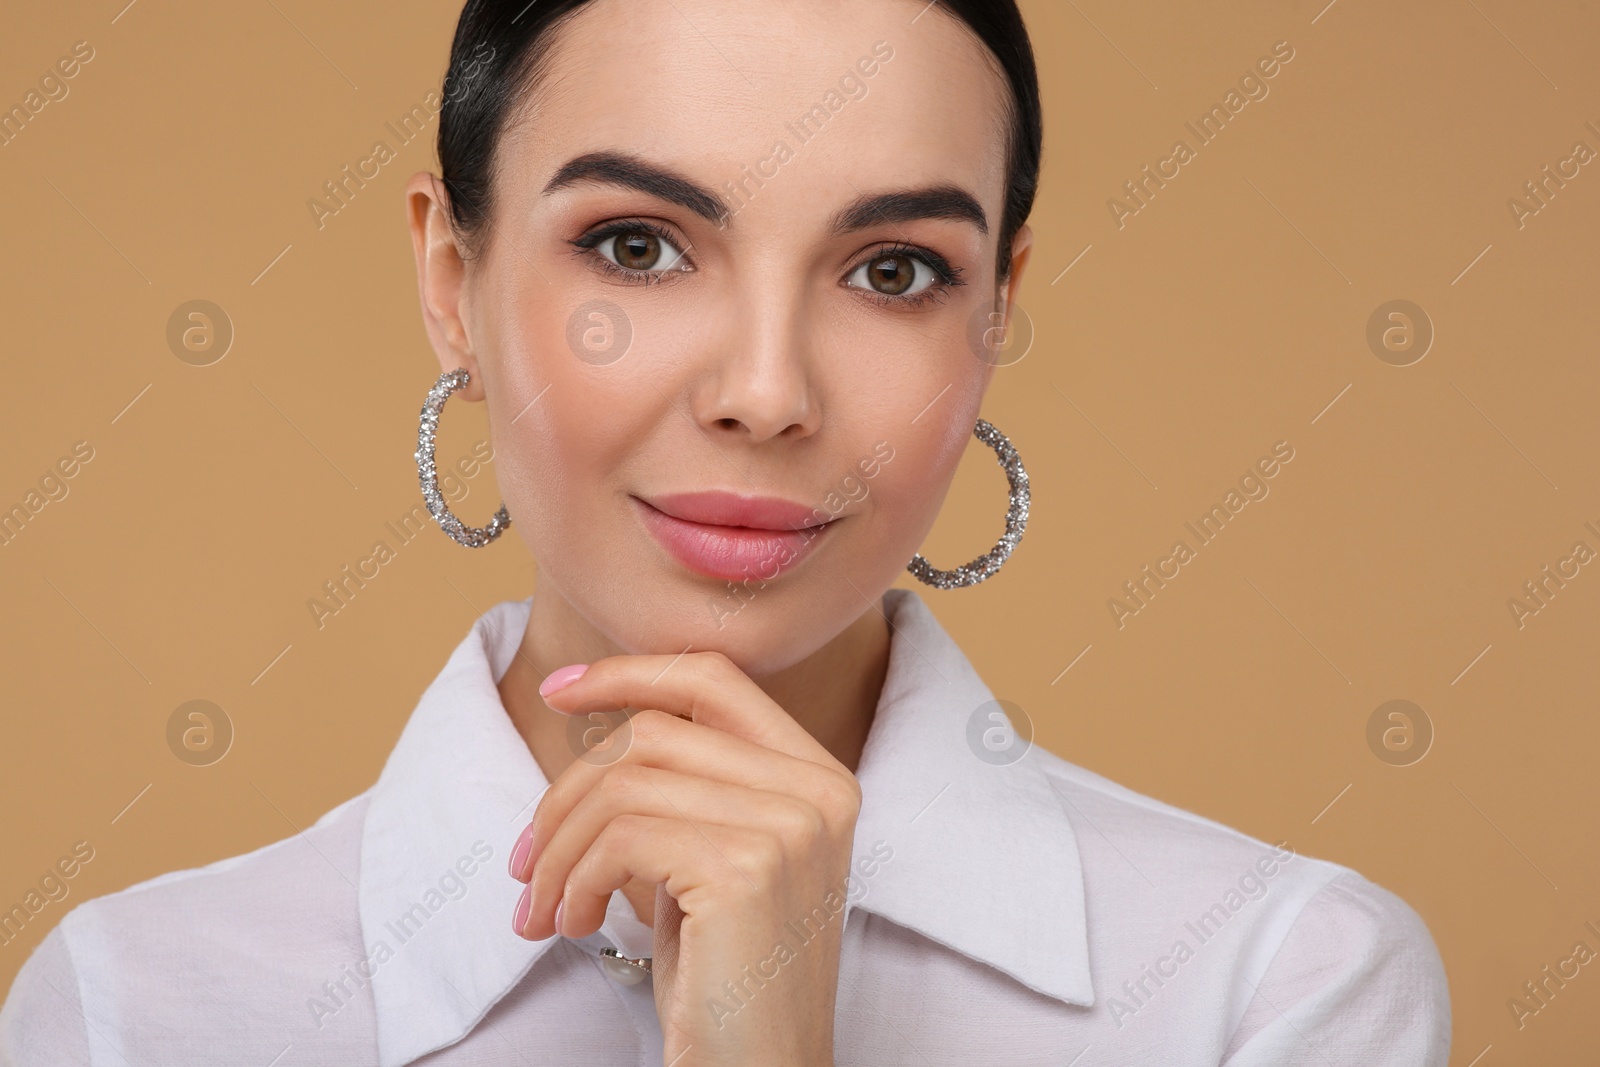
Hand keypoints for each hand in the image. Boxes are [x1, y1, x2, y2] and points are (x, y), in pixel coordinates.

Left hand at [509, 651, 861, 1066]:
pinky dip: (573, 879)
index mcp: (819, 777)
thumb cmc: (726, 976)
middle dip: (564, 794)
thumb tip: (598, 720)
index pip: (713, 679)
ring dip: (558, 848)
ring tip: (546, 906)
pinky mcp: (747, 869)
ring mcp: (789, 826)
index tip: (556, 691)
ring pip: (624, 783)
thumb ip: (684, 790)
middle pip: (651, 732)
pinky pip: (620, 837)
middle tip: (525, 864)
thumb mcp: (710, 860)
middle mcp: (818, 790)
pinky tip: (575, 923)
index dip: (627, 673)